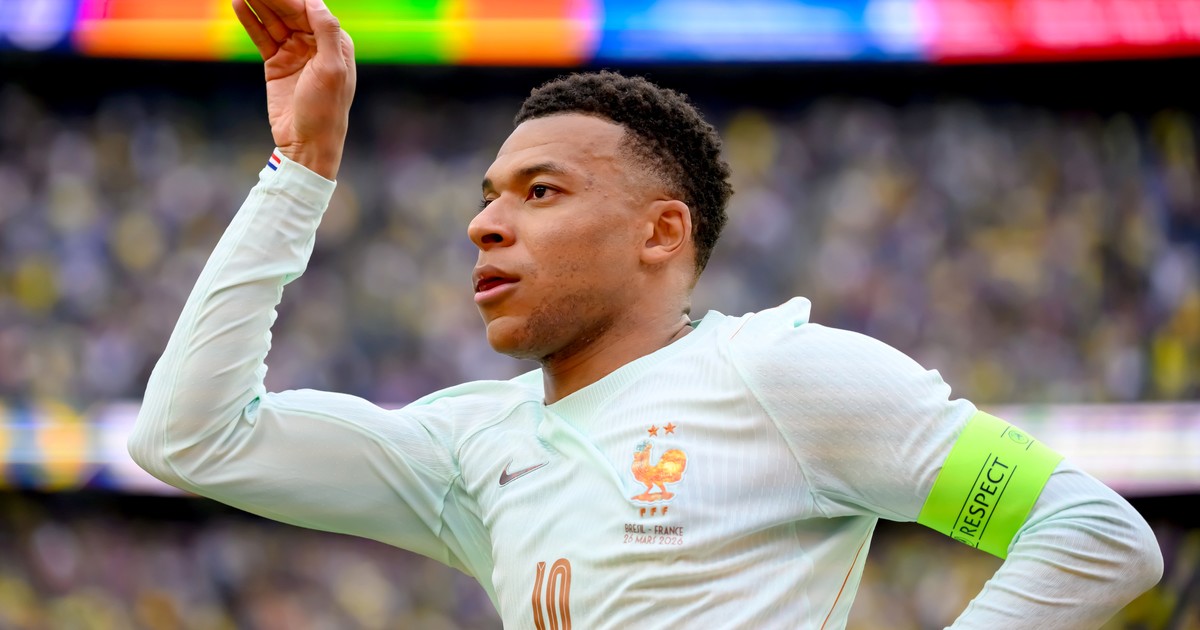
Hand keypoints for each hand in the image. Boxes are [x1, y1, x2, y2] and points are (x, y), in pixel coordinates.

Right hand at [233, 0, 355, 179]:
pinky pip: (261, 36)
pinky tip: (238, 4)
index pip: (311, 9)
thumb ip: (327, 33)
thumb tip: (315, 2)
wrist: (306, 144)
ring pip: (273, 20)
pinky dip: (250, 20)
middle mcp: (315, 44)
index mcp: (335, 43)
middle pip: (290, 11)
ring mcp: (294, 52)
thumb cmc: (325, 111)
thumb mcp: (332, 70)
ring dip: (258, 2)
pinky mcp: (276, 63)